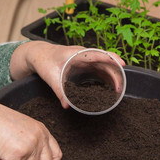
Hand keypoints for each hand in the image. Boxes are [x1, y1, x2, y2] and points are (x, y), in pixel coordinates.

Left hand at [9, 41, 125, 107]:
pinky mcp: (84, 63)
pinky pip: (98, 68)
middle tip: (119, 88)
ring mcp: (85, 58)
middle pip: (105, 61)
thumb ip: (59, 91)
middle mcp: (84, 54)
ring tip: (117, 89)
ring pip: (103, 65)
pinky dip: (106, 76)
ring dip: (112, 75)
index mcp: (77, 53)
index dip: (110, 58)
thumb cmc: (44, 61)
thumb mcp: (50, 77)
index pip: (98, 54)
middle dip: (114, 72)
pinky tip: (108, 86)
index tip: (121, 64)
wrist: (38, 53)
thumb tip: (67, 106)